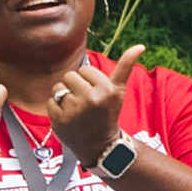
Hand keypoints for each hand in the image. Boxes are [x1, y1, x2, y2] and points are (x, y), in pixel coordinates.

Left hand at [45, 47, 144, 167]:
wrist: (100, 144)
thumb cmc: (108, 113)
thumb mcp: (119, 90)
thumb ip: (126, 66)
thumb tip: (140, 45)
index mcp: (107, 89)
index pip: (84, 70)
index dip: (87, 80)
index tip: (95, 93)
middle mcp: (91, 99)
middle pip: (69, 76)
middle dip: (74, 86)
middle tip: (83, 101)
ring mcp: (75, 110)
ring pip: (58, 88)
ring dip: (63, 96)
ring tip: (75, 108)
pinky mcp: (60, 120)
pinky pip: (51, 102)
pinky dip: (57, 109)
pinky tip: (68, 117)